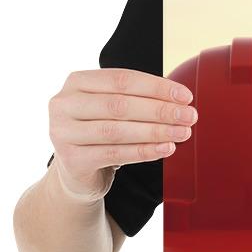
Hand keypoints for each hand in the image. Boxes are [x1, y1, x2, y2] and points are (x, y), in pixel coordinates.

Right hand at [48, 68, 197, 197]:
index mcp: (77, 82)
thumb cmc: (101, 132)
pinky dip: (144, 151)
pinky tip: (165, 148)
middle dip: (160, 110)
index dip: (157, 87)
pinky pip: (115, 153)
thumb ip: (139, 99)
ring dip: (156, 131)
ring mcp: (62, 132)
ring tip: (182, 133)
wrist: (77, 172)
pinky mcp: (71, 159)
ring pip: (117, 130)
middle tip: (189, 116)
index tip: (185, 96)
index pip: (122, 79)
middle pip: (120, 105)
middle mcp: (64, 104)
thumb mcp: (114, 109)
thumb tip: (181, 101)